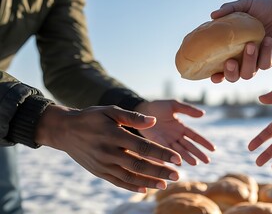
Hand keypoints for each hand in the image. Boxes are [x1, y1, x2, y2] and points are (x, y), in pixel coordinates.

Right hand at [35, 105, 181, 192]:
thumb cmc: (92, 118)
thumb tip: (154, 122)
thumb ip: (133, 117)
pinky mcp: (99, 172)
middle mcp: (108, 152)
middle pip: (138, 165)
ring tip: (164, 184)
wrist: (65, 130)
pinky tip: (145, 189)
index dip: (161, 154)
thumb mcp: (110, 111)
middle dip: (159, 171)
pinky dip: (132, 187)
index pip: (143, 147)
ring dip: (148, 182)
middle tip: (177, 176)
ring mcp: (103, 164)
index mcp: (114, 135)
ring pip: (129, 177)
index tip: (177, 159)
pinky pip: (118, 182)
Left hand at [135, 100, 215, 165]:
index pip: (195, 136)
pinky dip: (171, 158)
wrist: (140, 109)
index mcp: (181, 127)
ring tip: (194, 163)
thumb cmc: (158, 106)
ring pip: (179, 151)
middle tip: (207, 161)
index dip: (204, 142)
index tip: (213, 149)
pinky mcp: (156, 143)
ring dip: (187, 157)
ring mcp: (166, 141)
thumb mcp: (174, 105)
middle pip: (189, 146)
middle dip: (198, 154)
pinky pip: (165, 151)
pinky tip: (177, 164)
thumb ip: (188, 109)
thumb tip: (203, 113)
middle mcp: (175, 136)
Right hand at [210, 0, 271, 82]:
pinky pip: (267, 63)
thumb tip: (213, 15)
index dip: (217, 75)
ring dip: (248, 61)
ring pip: (250, 73)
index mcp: (233, 50)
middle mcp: (244, 59)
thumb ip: (229, 9)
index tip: (213, 76)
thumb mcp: (244, 6)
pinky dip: (266, 53)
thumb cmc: (262, 8)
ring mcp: (259, 60)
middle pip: (234, 77)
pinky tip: (267, 39)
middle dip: (231, 73)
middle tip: (230, 62)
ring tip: (251, 45)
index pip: (221, 68)